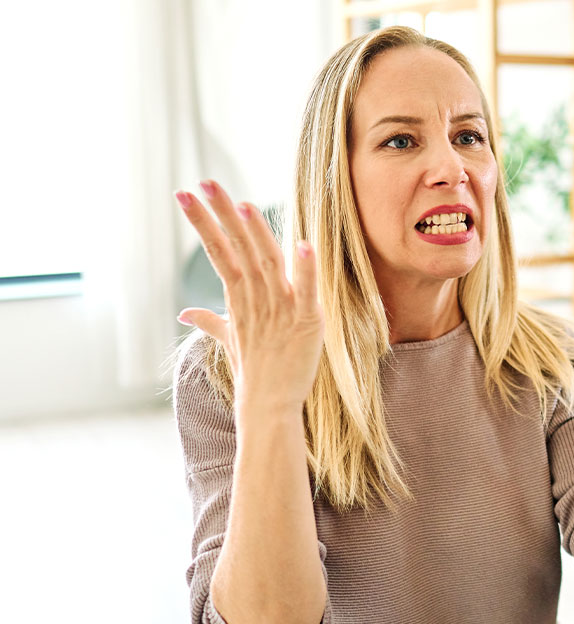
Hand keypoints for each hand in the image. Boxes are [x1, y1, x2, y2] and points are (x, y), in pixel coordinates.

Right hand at [175, 180, 323, 409]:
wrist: (270, 408)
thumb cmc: (255, 372)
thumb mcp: (232, 341)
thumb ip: (211, 321)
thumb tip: (185, 312)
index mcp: (240, 299)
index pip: (219, 252)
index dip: (205, 223)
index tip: (187, 194)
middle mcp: (256, 300)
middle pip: (237, 249)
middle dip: (221, 215)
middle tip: (204, 183)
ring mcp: (279, 310)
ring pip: (265, 263)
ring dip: (255, 234)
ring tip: (242, 204)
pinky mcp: (306, 322)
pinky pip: (304, 291)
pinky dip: (304, 269)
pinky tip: (303, 244)